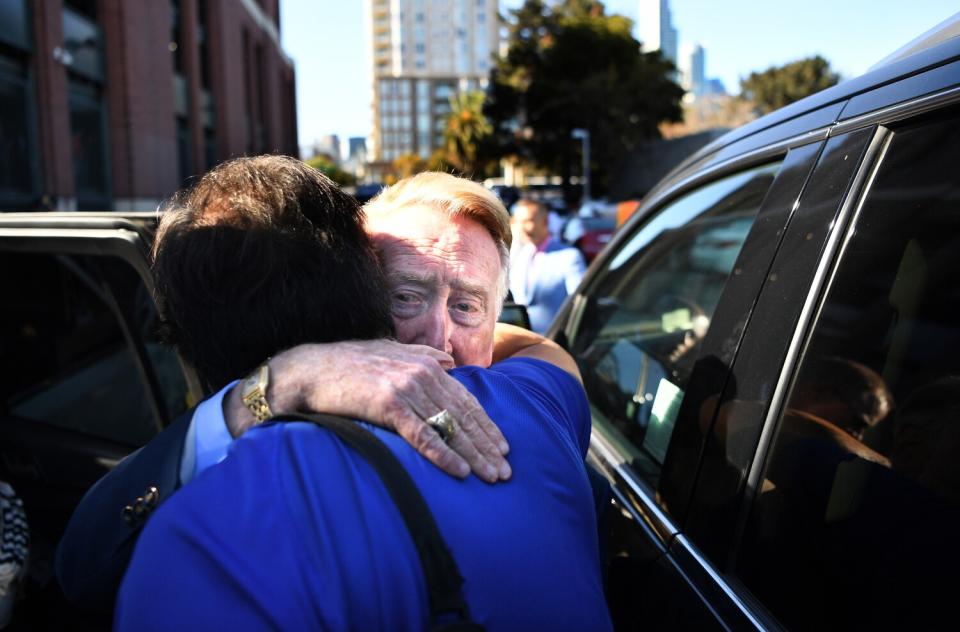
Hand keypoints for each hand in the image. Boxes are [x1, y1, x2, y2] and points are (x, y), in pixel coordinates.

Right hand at [225, 340, 510, 482]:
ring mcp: (406, 388)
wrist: (310, 369)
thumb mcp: (390, 351)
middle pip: (464, 416)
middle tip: (504, 471)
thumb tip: (448, 360)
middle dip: (487, 446)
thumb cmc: (349, 364)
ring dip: (473, 455)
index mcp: (427, 364)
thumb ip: (421, 354)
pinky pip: (422, 435)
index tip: (503, 447)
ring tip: (491, 477)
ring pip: (449, 428)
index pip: (466, 400)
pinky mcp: (388, 405)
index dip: (487, 425)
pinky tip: (459, 472)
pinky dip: (443, 455)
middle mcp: (423, 373)